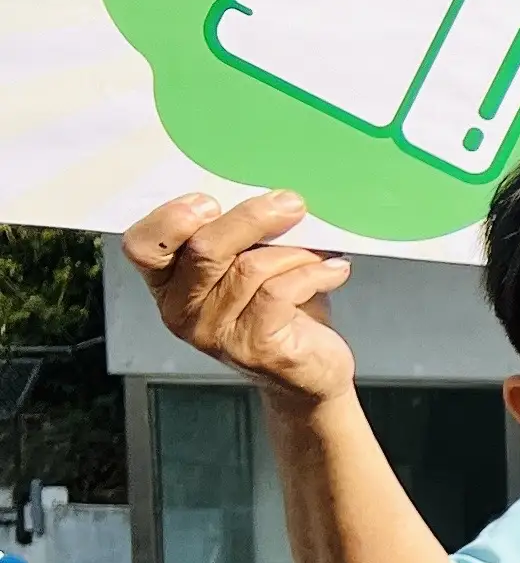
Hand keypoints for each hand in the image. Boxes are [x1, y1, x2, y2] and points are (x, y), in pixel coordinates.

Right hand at [123, 191, 357, 400]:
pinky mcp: (253, 348)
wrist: (310, 370)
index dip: (170, 219)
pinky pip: (279, 293)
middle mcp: (181, 310)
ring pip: (249, 269)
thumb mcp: (250, 263)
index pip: (142, 246)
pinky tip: (334, 271)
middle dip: (251, 218)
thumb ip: (240, 235)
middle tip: (291, 204)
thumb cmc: (279, 309)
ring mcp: (214, 333)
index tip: (210, 201)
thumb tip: (269, 193)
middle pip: (204, 249)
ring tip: (320, 251)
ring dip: (293, 252)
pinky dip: (312, 273)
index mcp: (167, 282)